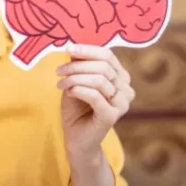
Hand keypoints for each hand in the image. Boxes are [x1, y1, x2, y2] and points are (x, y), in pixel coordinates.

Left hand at [57, 44, 134, 159]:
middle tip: (59, 71)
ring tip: (60, 84)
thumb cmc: (77, 109)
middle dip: (77, 66)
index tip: (69, 49)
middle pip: (103, 66)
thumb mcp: (76, 81)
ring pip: (98, 80)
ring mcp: (122, 103)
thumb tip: (74, 47)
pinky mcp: (112, 116)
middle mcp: (126, 89)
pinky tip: (68, 92)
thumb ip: (79, 65)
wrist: (76, 138)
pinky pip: (95, 96)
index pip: (108, 56)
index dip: (88, 50)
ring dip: (74, 79)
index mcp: (120, 77)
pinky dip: (79, 90)